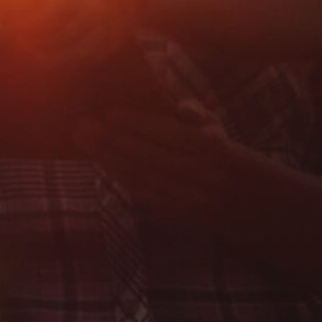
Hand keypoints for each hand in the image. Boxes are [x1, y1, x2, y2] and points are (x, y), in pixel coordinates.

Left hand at [79, 92, 242, 229]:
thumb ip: (197, 112)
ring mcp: (186, 197)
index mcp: (210, 148)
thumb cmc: (216, 151)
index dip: (141, 126)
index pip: (172, 135)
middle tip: (85, 126)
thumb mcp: (215, 127)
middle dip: (115, 142)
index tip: (112, 114)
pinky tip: (102, 161)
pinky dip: (120, 177)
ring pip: (144, 177)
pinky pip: (143, 193)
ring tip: (85, 140)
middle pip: (152, 156)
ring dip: (111, 159)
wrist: (236, 198)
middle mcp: (199, 174)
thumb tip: (180, 109)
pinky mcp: (174, 212)